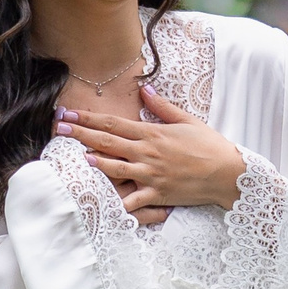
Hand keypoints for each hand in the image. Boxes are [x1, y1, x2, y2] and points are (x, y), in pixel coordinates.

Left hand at [56, 87, 246, 220]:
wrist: (228, 174)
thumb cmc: (210, 145)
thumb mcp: (187, 120)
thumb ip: (162, 106)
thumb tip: (143, 89)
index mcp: (152, 133)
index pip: (114, 123)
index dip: (89, 118)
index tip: (70, 113)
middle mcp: (147, 153)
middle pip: (107, 141)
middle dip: (80, 134)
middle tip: (59, 127)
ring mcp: (150, 175)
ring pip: (114, 167)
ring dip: (93, 160)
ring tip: (76, 155)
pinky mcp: (157, 194)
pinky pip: (132, 200)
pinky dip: (116, 200)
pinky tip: (102, 196)